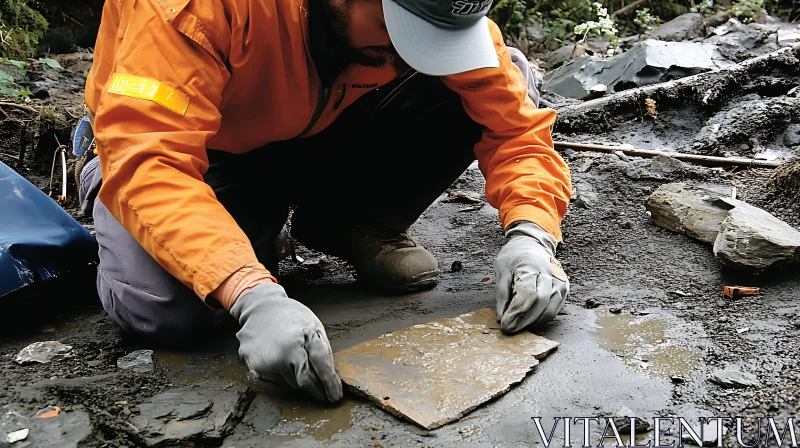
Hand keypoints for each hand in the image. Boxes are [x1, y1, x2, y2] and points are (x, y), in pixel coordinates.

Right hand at [230, 282, 342, 402]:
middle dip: (317, 389)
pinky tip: (281, 359)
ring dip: (299, 380)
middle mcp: (285, 352)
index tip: (336, 397)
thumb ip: (322, 352)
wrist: (260, 308)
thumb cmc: (291, 317)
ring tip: (297, 361)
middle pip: (306, 383)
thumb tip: (331, 378)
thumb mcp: (314, 327)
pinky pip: (276, 381)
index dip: (330, 385)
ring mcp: (268, 361)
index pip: (321, 368)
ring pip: (291, 384)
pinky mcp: (255, 367)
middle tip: (324, 392)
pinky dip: (283, 376)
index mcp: (304, 338)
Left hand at [494, 221, 568, 333]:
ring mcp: (560, 282)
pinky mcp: (564, 289)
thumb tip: (501, 317)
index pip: (527, 296)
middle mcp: (550, 275)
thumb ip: (502, 293)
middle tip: (509, 330)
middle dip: (523, 321)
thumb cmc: (515, 256)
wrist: (533, 244)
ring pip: (550, 310)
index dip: (515, 313)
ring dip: (533, 322)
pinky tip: (529, 320)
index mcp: (532, 267)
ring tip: (518, 326)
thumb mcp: (501, 269)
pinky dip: (542, 318)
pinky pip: (555, 309)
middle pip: (540, 305)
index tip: (504, 324)